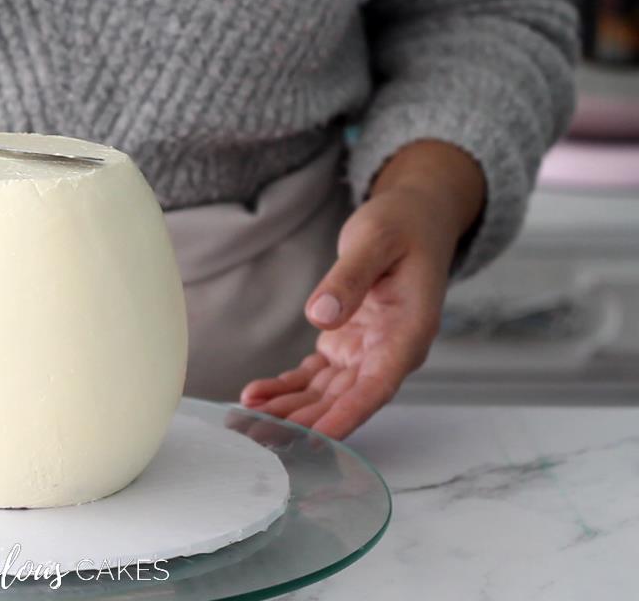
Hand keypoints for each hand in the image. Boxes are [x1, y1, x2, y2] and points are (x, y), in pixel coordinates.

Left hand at [240, 141, 485, 438]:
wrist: (413, 219)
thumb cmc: (402, 227)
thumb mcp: (374, 242)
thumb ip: (349, 279)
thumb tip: (319, 316)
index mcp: (408, 333)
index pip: (376, 387)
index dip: (346, 417)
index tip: (314, 441)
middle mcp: (388, 352)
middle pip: (345, 400)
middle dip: (305, 425)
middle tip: (261, 440)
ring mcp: (366, 351)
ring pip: (325, 394)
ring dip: (288, 412)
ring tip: (247, 423)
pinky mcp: (345, 344)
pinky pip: (314, 376)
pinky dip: (286, 388)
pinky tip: (256, 395)